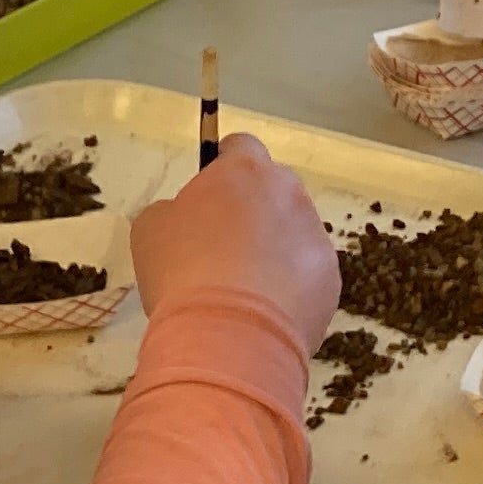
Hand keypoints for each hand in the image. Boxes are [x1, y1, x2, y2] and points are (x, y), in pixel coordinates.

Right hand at [130, 135, 339, 351]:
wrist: (228, 337)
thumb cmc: (182, 272)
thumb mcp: (151, 229)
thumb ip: (173, 210)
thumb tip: (185, 217)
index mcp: (245, 171)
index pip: (241, 146)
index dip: (223, 165)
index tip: (209, 192)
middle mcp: (289, 193)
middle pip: (273, 189)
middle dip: (253, 209)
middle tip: (222, 246)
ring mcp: (315, 236)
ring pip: (294, 232)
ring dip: (274, 249)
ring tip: (243, 290)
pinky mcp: (331, 279)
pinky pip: (307, 273)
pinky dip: (290, 286)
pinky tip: (263, 313)